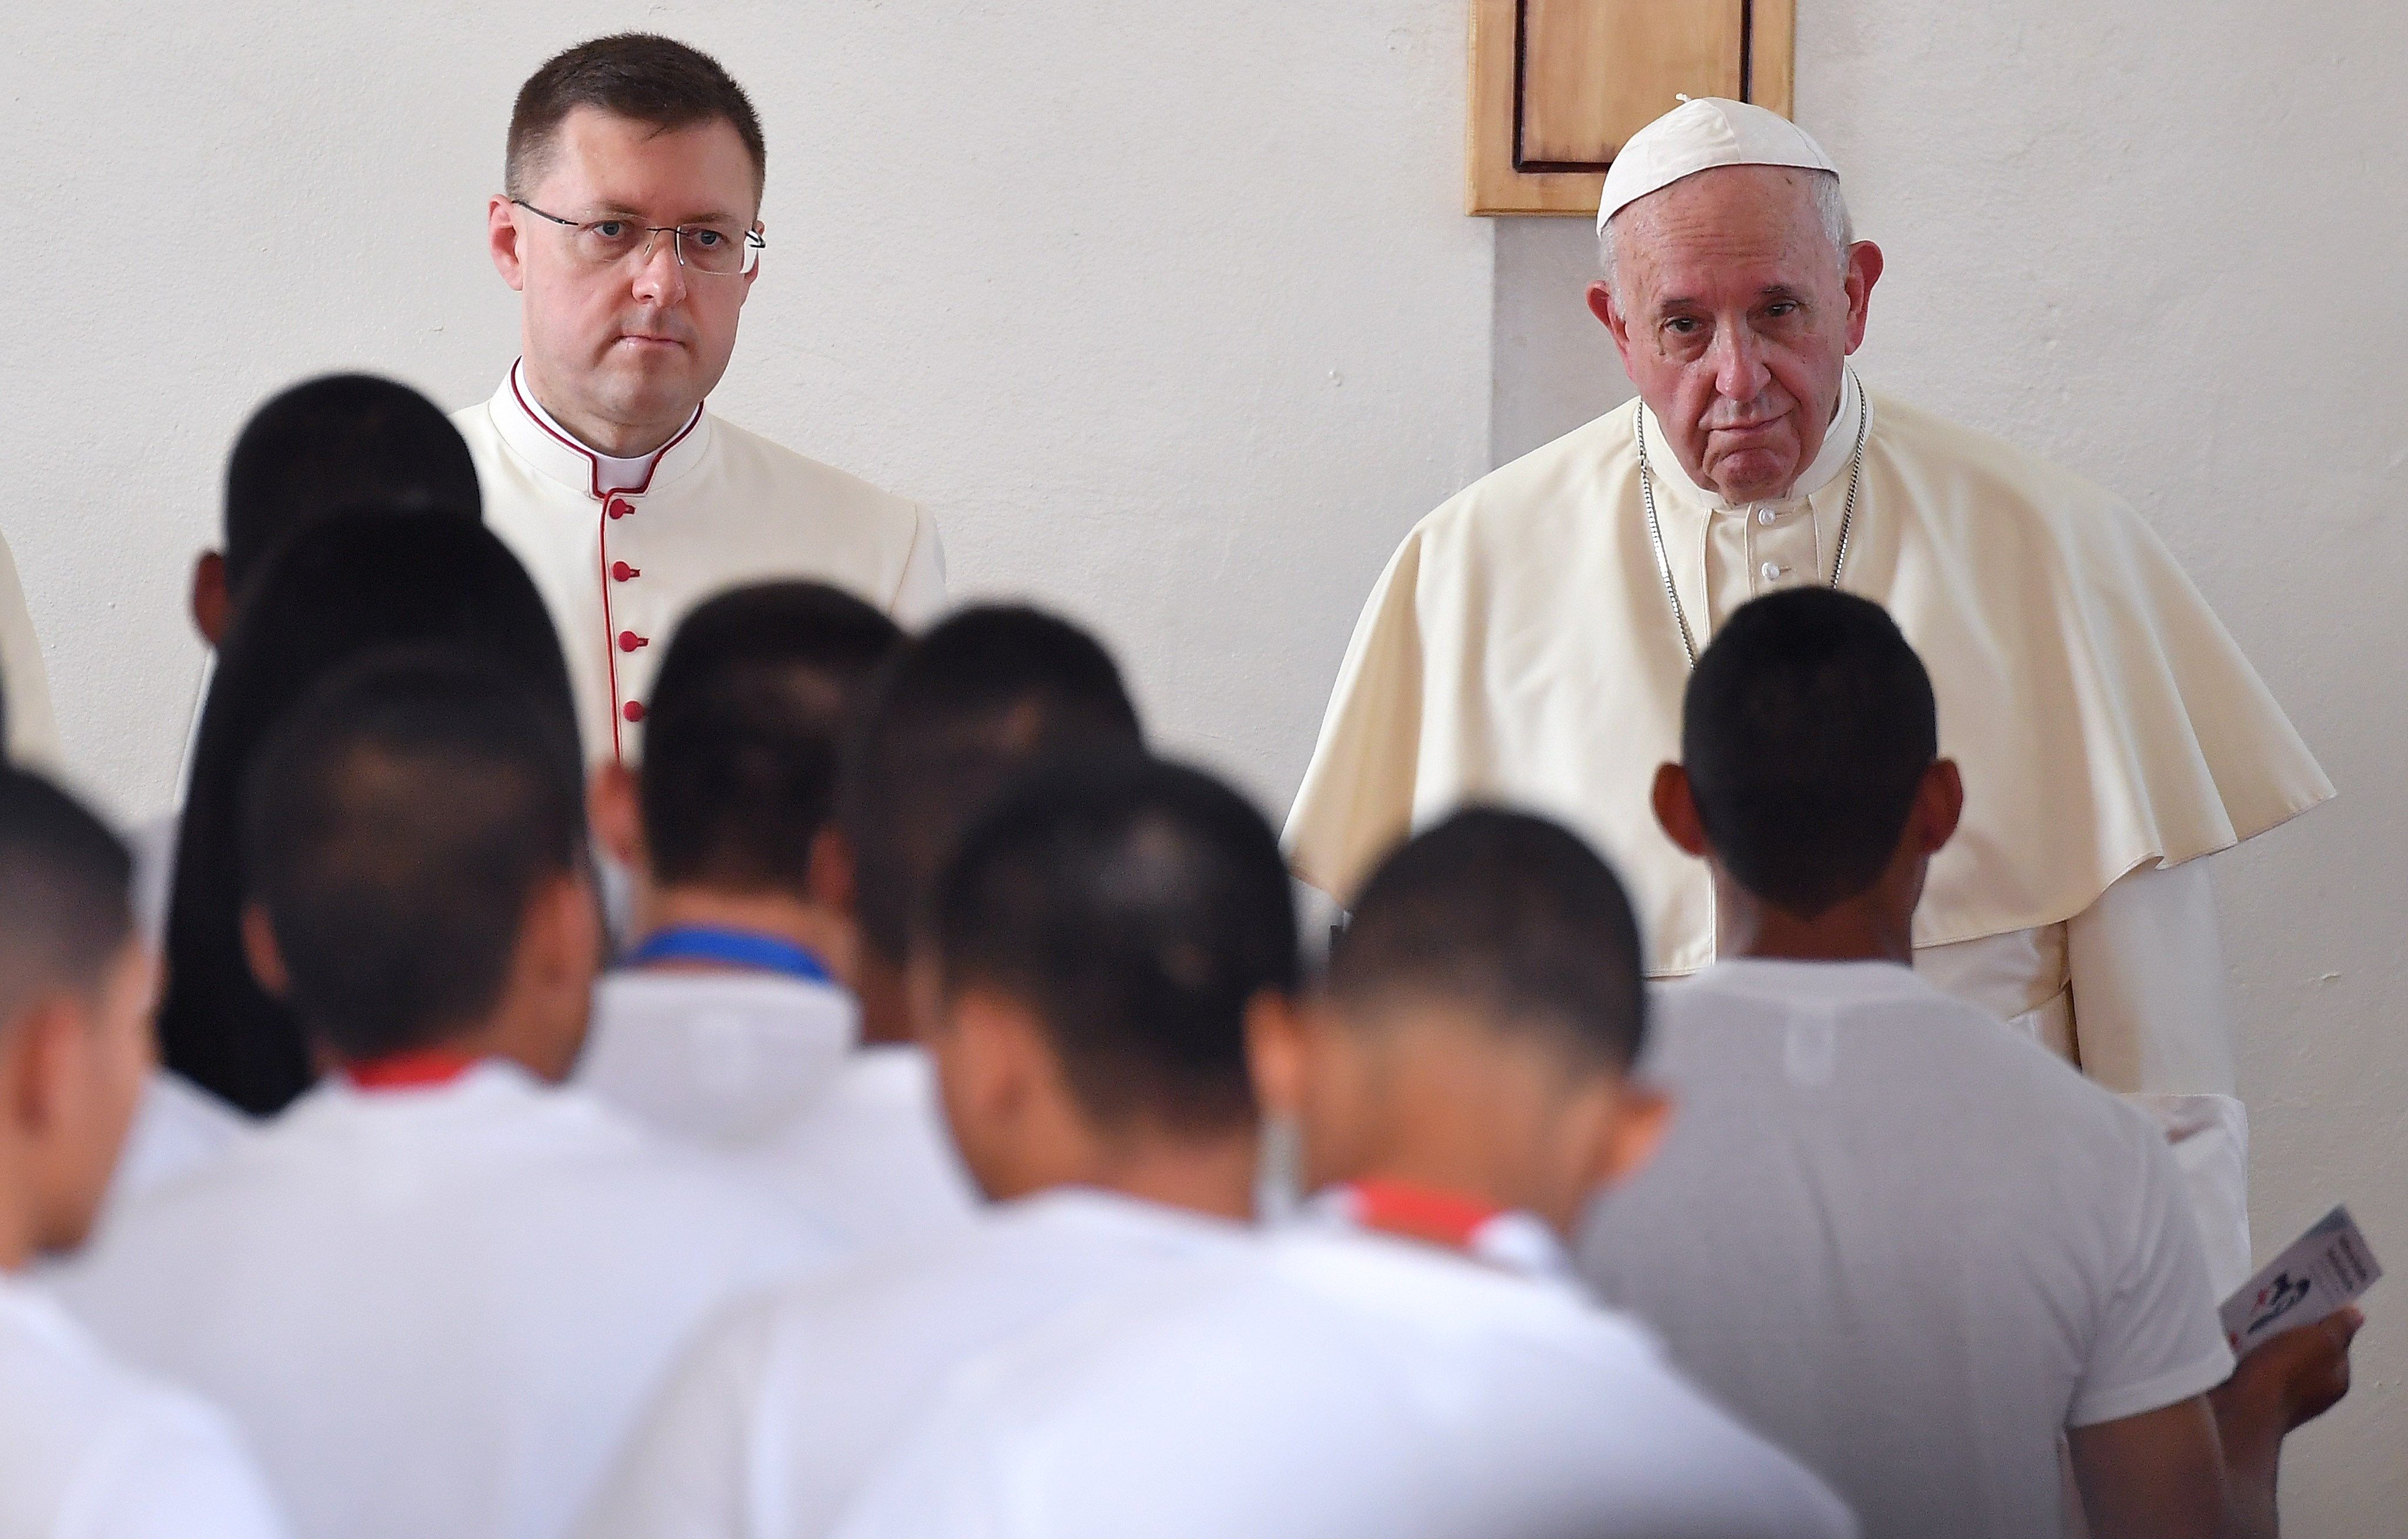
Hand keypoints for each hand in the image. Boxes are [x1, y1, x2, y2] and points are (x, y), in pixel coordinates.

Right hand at [2218, 1308, 2362, 1432]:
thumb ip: (2339, 1327)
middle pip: (2306, 1348)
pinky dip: (2250, 1352)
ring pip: (2279, 1356)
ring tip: (2252, 1321)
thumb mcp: (2320, 1342)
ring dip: (2269, 1339)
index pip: (2336, 1342)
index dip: (2325, 1320)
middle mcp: (2316, 1390)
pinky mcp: (2258, 1395)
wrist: (2242, 1407)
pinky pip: (2257, 1365)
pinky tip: (2238, 1341)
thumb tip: (2356, 1315)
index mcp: (2337, 1379)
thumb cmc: (2285, 1372)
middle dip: (2292, 1328)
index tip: (2306, 1299)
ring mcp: (2286, 1396)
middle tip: (2275, 1308)